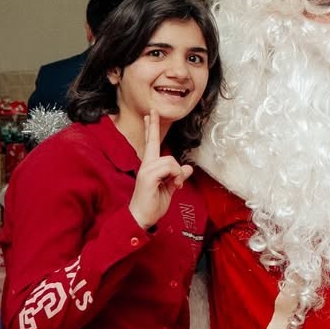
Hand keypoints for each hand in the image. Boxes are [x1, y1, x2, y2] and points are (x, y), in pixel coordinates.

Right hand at [129, 110, 193, 228]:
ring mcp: (146, 169)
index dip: (151, 130)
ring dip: (177, 173)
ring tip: (175, 185)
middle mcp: (146, 165)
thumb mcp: (169, 189)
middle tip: (152, 110)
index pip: (151, 144)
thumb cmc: (152, 205)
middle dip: (153, 126)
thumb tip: (188, 168)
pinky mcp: (148, 176)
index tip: (150, 116)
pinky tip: (173, 186)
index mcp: (150, 167)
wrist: (141, 218)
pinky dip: (176, 176)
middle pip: (153, 142)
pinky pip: (169, 167)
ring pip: (170, 160)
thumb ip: (177, 177)